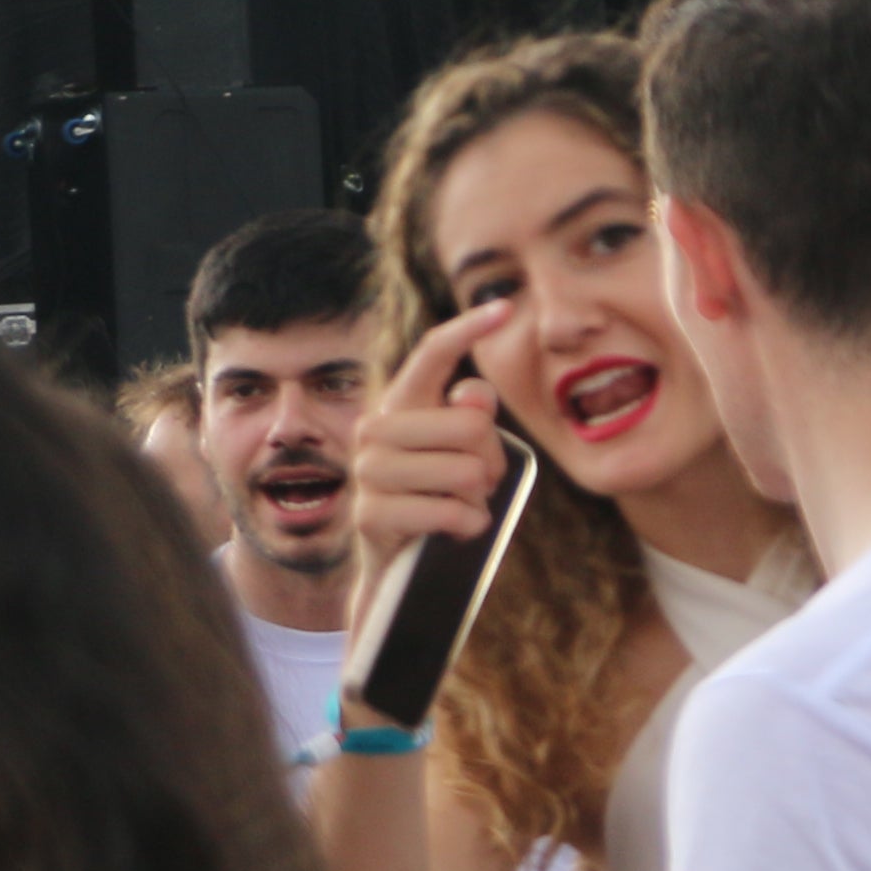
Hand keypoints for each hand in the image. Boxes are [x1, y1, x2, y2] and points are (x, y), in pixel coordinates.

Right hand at [343, 294, 526, 586]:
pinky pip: (453, 511)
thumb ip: (473, 418)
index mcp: (400, 403)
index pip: (431, 354)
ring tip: (458, 504)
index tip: (503, 308)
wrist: (401, 563)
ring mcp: (367, 472)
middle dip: (490, 459)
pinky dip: (468, 524)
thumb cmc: (441, 494)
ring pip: (468, 471)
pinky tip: (453, 529)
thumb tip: (472, 397)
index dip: (468, 329)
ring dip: (479, 496)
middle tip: (475, 481)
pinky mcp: (370, 516)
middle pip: (472, 425)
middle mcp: (374, 429)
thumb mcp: (466, 452)